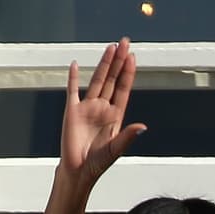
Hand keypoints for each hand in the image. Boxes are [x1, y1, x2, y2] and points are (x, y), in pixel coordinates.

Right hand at [60, 37, 146, 190]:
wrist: (79, 170)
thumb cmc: (99, 162)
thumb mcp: (116, 149)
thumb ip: (128, 136)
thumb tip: (143, 127)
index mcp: (116, 115)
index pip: (124, 89)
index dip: (128, 73)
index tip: (133, 57)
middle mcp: (103, 108)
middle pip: (113, 79)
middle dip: (119, 61)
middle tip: (124, 43)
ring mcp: (87, 107)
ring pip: (97, 80)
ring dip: (103, 64)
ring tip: (110, 47)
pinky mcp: (71, 111)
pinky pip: (72, 90)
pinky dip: (73, 77)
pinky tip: (75, 64)